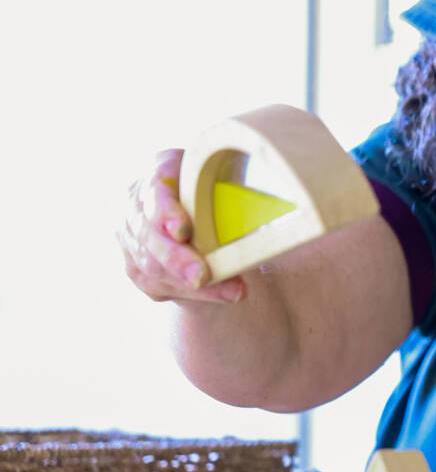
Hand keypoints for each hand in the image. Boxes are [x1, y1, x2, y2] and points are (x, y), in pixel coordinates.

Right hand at [117, 148, 244, 303]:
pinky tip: (224, 294)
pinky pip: (161, 285)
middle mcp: (136, 208)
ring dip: (189, 283)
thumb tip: (268, 190)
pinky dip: (195, 294)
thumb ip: (231, 179)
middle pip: (149, 237)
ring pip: (152, 267)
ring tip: (231, 291)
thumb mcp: (219, 177)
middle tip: (202, 276)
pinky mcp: (137, 268)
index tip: (183, 230)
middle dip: (177, 259)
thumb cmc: (213, 189)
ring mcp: (132, 240)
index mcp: (156, 176)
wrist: (194, 209)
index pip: (154, 193)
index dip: (166, 212)